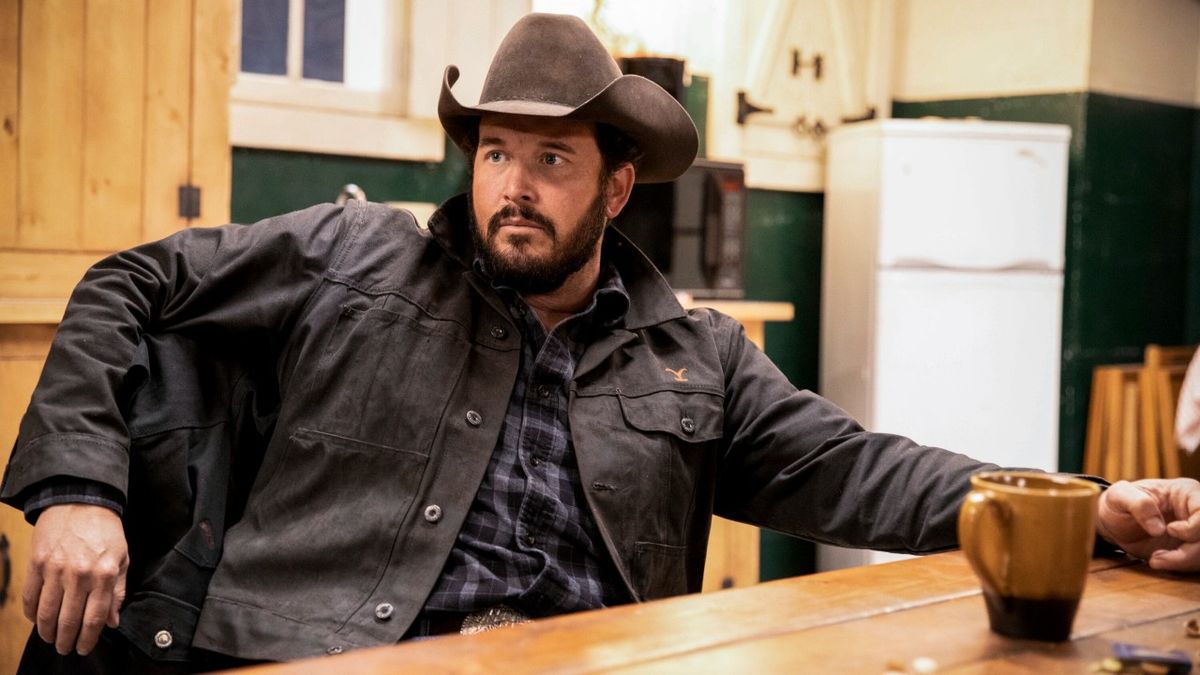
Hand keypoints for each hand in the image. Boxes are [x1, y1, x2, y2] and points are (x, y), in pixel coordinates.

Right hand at [23, 504, 127, 655]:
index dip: (88, 638)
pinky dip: (32, 613)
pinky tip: (36, 619)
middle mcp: (80, 575)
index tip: (83, 648)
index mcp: (105, 574)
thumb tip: (112, 622)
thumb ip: (118, 591)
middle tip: (65, 649)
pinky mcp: (36, 563)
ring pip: (47, 612)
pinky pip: (30, 596)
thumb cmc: (106, 531)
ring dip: (47, 631)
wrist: (81, 501)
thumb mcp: (123, 558)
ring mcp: (56, 569)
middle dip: (66, 640)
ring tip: (50, 638)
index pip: (95, 617)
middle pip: (70, 619)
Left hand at [1096, 478, 1199, 571]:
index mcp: (1185, 492)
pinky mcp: (1191, 547)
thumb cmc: (1117, 503)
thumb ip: (1139, 505)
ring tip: (1155, 560)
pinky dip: (1182, 566)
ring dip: (1184, 562)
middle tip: (1157, 558)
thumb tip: (1159, 529)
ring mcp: (1196, 530)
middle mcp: (1196, 511)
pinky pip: (1198, 561)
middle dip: (1188, 553)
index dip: (1193, 527)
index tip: (1169, 529)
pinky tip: (1160, 561)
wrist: (1113, 521)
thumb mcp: (1118, 496)